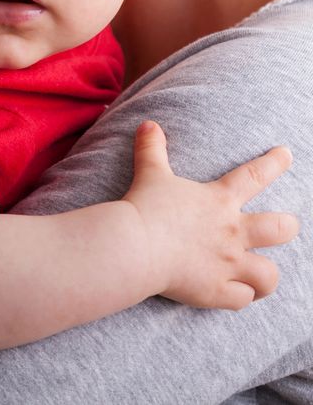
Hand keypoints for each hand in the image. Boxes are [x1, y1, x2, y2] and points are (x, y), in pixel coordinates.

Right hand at [122, 121, 299, 308]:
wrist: (135, 245)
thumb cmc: (144, 207)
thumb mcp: (150, 173)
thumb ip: (151, 148)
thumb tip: (148, 123)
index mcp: (219, 201)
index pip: (255, 175)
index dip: (274, 163)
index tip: (287, 154)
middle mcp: (232, 233)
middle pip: (279, 229)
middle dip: (287, 226)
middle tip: (287, 225)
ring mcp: (228, 264)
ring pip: (268, 274)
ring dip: (266, 275)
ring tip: (260, 276)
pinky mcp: (216, 290)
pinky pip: (242, 299)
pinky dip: (240, 297)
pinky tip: (235, 295)